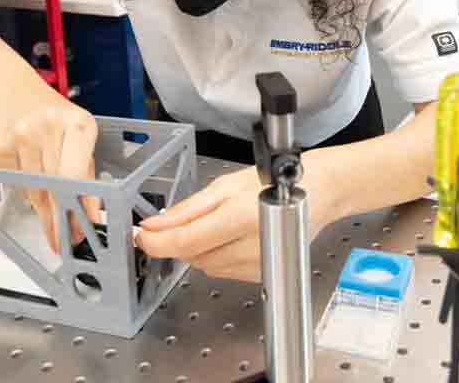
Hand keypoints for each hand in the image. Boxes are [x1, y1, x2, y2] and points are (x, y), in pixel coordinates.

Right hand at [0, 94, 101, 254]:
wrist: (13, 90)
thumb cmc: (52, 116)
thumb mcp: (76, 133)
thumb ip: (84, 168)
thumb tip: (91, 209)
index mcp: (79, 124)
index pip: (78, 172)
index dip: (80, 204)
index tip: (83, 228)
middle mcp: (51, 126)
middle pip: (56, 184)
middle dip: (60, 217)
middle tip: (64, 240)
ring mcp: (23, 134)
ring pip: (34, 187)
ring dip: (43, 210)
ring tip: (49, 223)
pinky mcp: (1, 143)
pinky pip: (15, 181)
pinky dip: (25, 189)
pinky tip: (30, 185)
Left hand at [136, 152, 339, 281]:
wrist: (317, 195)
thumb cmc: (274, 184)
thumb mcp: (224, 186)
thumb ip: (187, 210)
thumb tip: (155, 225)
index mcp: (239, 217)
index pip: (184, 241)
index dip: (155, 242)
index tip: (141, 235)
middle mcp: (249, 245)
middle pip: (191, 255)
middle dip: (178, 240)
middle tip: (184, 219)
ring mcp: (255, 265)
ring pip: (203, 265)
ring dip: (198, 248)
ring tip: (217, 224)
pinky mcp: (258, 276)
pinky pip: (220, 271)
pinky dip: (216, 256)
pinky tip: (230, 237)